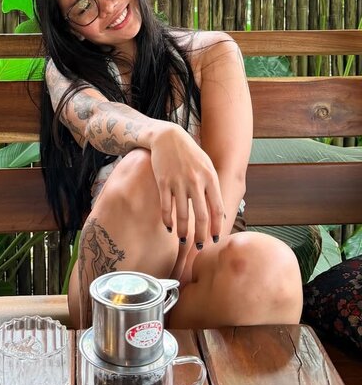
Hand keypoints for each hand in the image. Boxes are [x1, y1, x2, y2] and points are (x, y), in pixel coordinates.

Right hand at [149, 123, 223, 245]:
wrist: (168, 137)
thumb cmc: (190, 154)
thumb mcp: (207, 166)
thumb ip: (213, 189)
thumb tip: (221, 215)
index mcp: (210, 178)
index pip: (217, 209)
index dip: (217, 227)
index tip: (215, 239)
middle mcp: (196, 181)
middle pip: (201, 216)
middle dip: (201, 235)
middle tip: (199, 247)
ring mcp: (178, 182)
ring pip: (182, 215)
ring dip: (183, 232)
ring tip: (184, 240)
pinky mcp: (163, 182)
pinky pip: (166, 207)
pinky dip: (168, 220)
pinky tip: (169, 227)